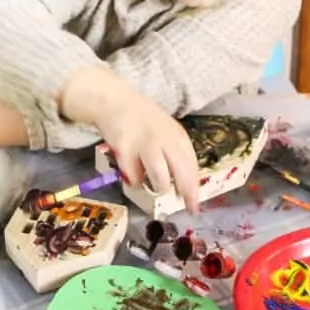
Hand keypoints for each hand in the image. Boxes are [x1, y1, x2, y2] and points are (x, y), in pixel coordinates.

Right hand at [98, 94, 200, 213]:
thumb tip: (187, 184)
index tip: (195, 205)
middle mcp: (165, 140)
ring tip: (150, 181)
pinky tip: (131, 169)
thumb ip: (176, 152)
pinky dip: (134, 179)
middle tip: (184, 206)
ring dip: (158, 186)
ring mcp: (145, 146)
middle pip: (182, 175)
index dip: (194, 189)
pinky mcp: (126, 152)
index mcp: (177, 135)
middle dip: (185, 194)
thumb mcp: (167, 131)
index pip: (192, 167)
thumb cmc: (143, 120)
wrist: (114, 103)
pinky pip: (135, 178)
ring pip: (160, 181)